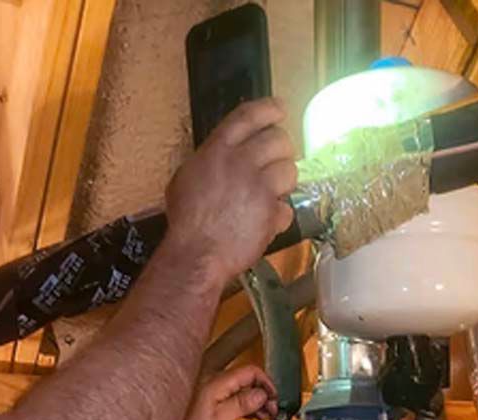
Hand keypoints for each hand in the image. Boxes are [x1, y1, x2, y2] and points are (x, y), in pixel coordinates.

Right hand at [167, 99, 297, 285]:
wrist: (197, 253)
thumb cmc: (187, 222)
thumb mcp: (187, 178)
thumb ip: (210, 160)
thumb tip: (223, 156)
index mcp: (217, 150)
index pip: (248, 116)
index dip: (269, 109)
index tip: (280, 108)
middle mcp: (240, 163)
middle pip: (279, 139)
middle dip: (284, 149)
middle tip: (279, 160)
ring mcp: (258, 187)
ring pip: (290, 171)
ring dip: (286, 182)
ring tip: (274, 193)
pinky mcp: (270, 212)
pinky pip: (288, 208)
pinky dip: (280, 217)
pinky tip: (266, 223)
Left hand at [178, 365, 277, 419]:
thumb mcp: (219, 419)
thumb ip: (241, 405)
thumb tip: (260, 395)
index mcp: (219, 381)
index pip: (252, 371)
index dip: (267, 383)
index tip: (274, 397)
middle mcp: (215, 378)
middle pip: (248, 378)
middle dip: (263, 393)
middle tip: (271, 409)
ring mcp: (211, 385)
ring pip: (240, 385)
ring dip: (254, 398)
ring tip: (262, 414)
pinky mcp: (208, 393)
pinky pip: (232, 391)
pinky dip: (243, 400)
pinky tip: (248, 412)